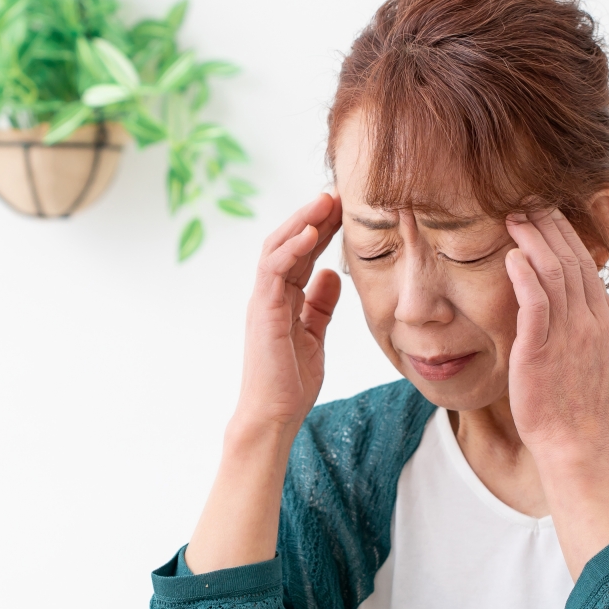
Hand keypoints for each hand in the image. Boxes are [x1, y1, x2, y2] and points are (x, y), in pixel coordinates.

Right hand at [232, 192, 343, 444]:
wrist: (274, 415)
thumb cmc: (290, 382)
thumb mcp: (314, 335)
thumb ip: (320, 304)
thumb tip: (333, 275)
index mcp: (282, 298)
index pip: (301, 253)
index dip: (321, 228)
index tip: (344, 208)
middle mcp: (269, 294)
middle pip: (288, 242)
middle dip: (312, 216)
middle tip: (337, 193)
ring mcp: (263, 301)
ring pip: (277, 247)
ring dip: (301, 221)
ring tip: (324, 200)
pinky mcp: (263, 312)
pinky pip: (273, 270)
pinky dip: (291, 247)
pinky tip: (311, 231)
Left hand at [503, 209, 608, 464]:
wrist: (574, 444)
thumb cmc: (580, 407)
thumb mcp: (603, 360)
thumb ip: (601, 328)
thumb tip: (601, 303)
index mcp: (605, 321)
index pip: (586, 267)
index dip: (567, 237)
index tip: (549, 215)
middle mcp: (591, 322)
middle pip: (571, 260)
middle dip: (550, 227)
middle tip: (529, 201)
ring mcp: (568, 335)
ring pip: (554, 273)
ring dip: (534, 240)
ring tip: (515, 217)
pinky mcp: (542, 349)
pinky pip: (537, 303)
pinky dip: (526, 275)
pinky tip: (513, 255)